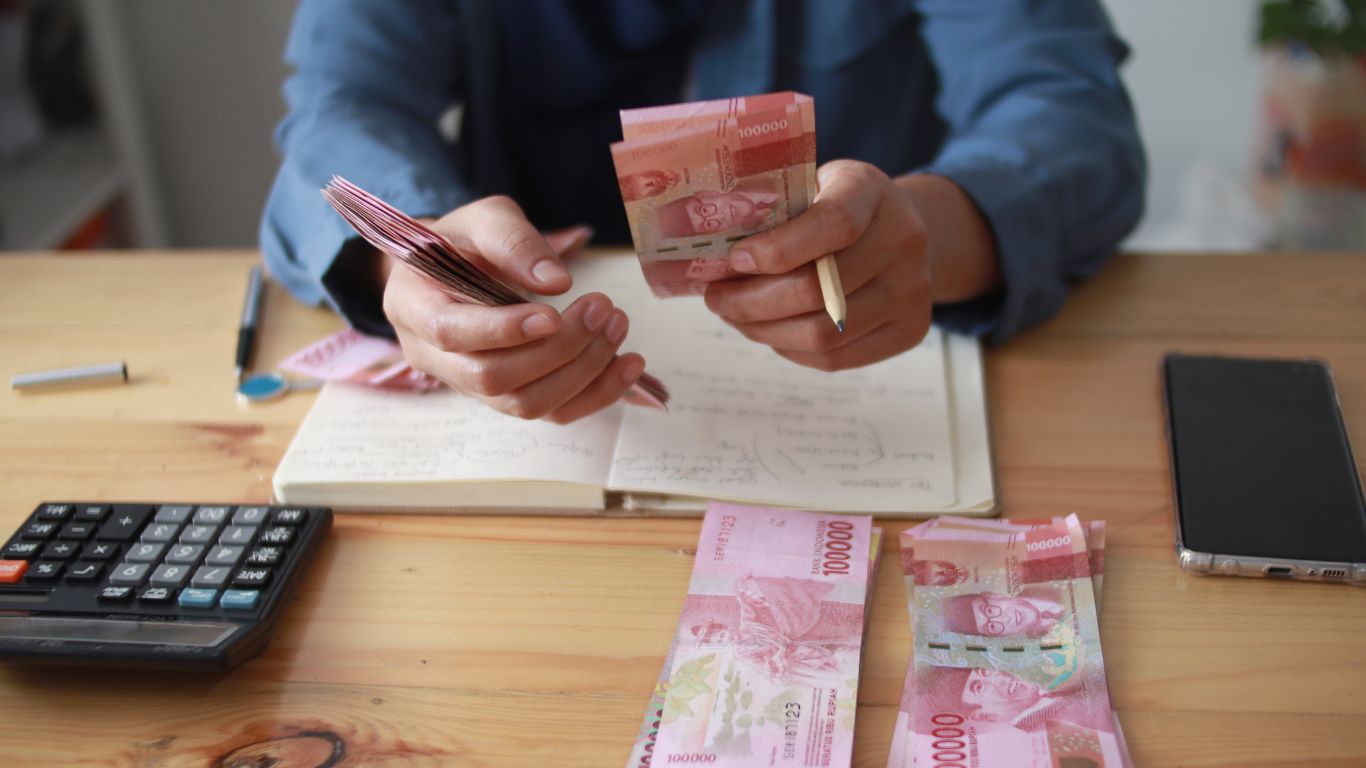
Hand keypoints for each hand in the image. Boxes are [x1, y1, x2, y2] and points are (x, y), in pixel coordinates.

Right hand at [381, 196, 646, 422]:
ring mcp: (469, 385)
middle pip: (491, 377)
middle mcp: (433, 356)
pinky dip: (595, 393)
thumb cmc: (465, 241)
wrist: (454, 269)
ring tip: (616, 327)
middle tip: (602, 308)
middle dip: (556, 350)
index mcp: (412, 305)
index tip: (553, 313)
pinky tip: (628, 364)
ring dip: (581, 372)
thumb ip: (514, 242)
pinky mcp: (506, 397)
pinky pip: (551, 412)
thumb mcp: (484, 219)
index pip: (450, 334)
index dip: (503, 331)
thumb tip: (556, 282)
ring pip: (524, 404)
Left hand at [704, 160, 933, 370]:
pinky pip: (835, 358)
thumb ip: (775, 213)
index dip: (778, 249)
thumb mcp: (811, 185)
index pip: (833, 224)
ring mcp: (913, 291)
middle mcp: (904, 240)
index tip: (735, 260)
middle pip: (818, 290)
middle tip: (717, 299)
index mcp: (872, 191)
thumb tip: (711, 257)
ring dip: (765, 332)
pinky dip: (790, 349)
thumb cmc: (835, 205)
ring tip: (737, 317)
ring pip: (822, 334)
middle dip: (752, 302)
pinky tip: (770, 331)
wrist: (902, 231)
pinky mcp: (911, 331)